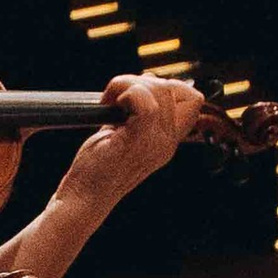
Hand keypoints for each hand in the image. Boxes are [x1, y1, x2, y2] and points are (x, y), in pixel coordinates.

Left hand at [64, 70, 204, 210]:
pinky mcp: (138, 140)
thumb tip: (147, 80)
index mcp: (167, 141)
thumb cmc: (96, 167)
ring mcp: (156, 142)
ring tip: (110, 102)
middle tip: (118, 97)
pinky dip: (124, 91)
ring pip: (160, 90)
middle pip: (177, 89)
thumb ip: (138, 112)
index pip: (193, 100)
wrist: (84, 198)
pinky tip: (108, 105)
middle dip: (144, 81)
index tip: (139, 91)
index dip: (169, 85)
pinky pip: (144, 100)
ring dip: (129, 84)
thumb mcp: (124, 133)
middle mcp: (167, 143)